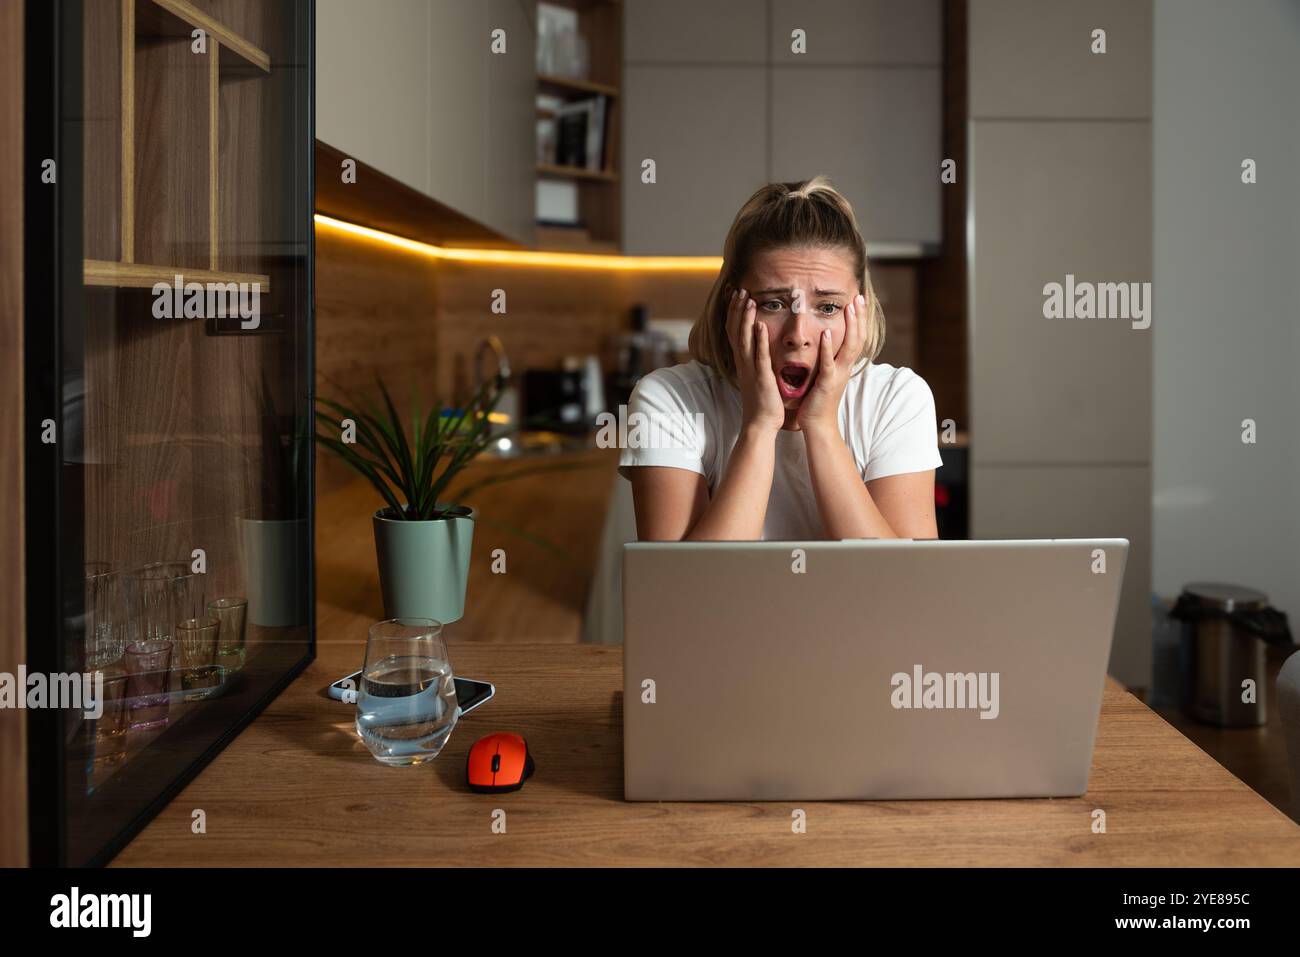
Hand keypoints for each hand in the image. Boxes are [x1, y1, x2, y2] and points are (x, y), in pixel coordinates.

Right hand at [725, 287, 784, 434]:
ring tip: (748, 299)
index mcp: (743, 361)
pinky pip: (759, 356)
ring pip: (744, 339)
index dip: (733, 313)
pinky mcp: (761, 377)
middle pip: (735, 330)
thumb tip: (759, 346)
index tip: (736, 295)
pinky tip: (760, 325)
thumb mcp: (756, 376)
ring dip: (745, 318)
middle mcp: (743, 362)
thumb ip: (756, 360)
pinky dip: (758, 340)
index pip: (734, 332)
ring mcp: (751, 369)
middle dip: (736, 309)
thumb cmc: (762, 401)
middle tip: (740, 290)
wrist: (760, 423)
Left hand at [795, 292, 867, 433]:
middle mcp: (845, 368)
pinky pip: (829, 362)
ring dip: (851, 326)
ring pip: (850, 347)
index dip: (859, 319)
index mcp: (844, 365)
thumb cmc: (817, 401)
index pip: (856, 337)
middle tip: (860, 297)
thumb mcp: (826, 376)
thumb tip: (826, 344)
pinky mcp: (826, 382)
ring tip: (850, 307)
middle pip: (858, 337)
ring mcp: (838, 375)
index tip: (859, 301)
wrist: (818, 425)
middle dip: (859, 317)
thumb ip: (828, 360)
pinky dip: (829, 347)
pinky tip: (828, 332)